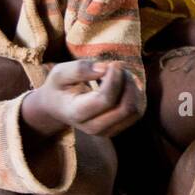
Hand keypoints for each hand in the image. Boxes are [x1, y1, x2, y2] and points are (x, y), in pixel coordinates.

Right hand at [22, 59, 144, 137]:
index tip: (113, 64)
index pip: (105, 99)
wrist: (57, 107)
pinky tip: (123, 84)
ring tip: (120, 74)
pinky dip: (136, 95)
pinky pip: (138, 112)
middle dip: (128, 83)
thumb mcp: (60, 73)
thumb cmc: (60, 87)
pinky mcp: (117, 128)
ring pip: (135, 111)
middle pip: (125, 108)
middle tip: (118, 67)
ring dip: (133, 88)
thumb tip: (104, 69)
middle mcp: (93, 127)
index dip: (115, 79)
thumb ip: (79, 69)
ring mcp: (107, 131)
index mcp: (77, 114)